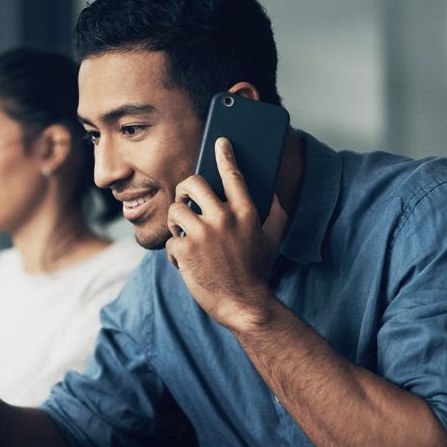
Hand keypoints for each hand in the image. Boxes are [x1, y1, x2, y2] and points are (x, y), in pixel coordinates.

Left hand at [165, 137, 288, 331]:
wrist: (244, 304)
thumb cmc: (258, 270)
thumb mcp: (273, 238)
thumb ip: (276, 212)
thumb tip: (272, 193)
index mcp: (246, 212)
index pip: (233, 175)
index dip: (225, 155)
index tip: (220, 142)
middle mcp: (223, 218)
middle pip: (192, 183)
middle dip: (184, 188)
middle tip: (185, 199)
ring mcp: (202, 234)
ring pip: (175, 210)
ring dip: (176, 221)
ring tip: (184, 234)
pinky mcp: (184, 251)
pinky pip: (170, 241)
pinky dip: (175, 252)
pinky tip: (186, 263)